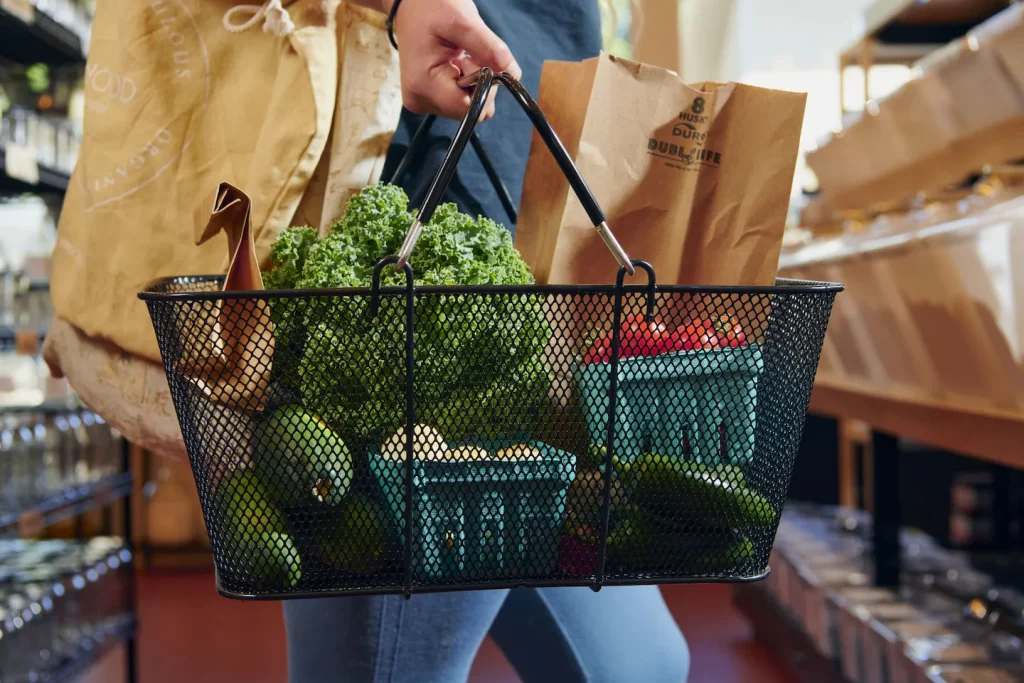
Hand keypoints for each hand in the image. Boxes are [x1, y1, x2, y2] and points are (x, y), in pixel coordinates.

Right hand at [389, 0, 521, 119]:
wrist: (412, 5)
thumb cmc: (432, 7)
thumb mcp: (463, 21)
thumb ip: (489, 49)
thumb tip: (513, 75)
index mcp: (423, 85)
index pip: (469, 109)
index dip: (484, 88)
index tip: (477, 60)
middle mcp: (420, 100)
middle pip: (470, 111)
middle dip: (479, 85)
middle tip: (467, 56)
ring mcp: (423, 102)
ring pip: (467, 108)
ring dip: (473, 84)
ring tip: (459, 58)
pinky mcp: (428, 100)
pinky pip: (460, 102)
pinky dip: (466, 85)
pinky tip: (455, 65)